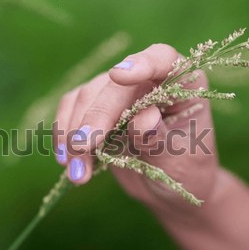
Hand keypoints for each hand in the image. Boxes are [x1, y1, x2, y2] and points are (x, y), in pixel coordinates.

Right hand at [54, 44, 218, 211]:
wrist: (167, 189)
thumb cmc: (183, 171)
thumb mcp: (178, 161)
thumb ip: (161, 139)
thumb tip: (143, 119)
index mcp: (182, 87)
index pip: (164, 60)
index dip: (143, 63)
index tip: (118, 74)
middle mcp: (148, 82)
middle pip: (114, 87)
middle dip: (95, 117)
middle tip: (83, 147)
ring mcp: (119, 94)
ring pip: (86, 97)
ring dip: (75, 134)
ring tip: (77, 174)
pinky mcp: (96, 110)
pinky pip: (71, 111)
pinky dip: (65, 136)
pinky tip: (66, 161)